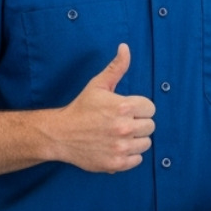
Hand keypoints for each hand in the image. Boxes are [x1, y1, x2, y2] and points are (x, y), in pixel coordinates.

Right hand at [51, 44, 155, 172]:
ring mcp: (121, 147)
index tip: (126, 110)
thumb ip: (116, 68)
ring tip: (119, 135)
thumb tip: (125, 47)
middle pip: (150, 126)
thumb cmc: (81, 108)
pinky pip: (137, 160)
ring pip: (146, 144)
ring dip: (135, 140)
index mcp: (123, 107)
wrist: (60, 134)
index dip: (139, 108)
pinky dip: (130, 156)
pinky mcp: (117, 163)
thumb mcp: (98, 85)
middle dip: (138, 123)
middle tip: (121, 123)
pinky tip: (117, 147)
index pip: (150, 108)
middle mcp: (124, 128)